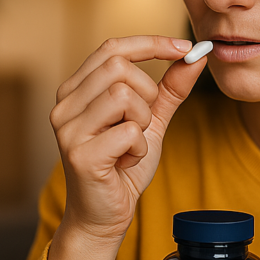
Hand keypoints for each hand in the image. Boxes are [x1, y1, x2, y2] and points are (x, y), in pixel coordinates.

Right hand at [47, 36, 205, 259]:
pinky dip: (140, 148)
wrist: (104, 216)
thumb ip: (169, 89)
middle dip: (147, 92)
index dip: (151, 43)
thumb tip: (195, 56)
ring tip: (131, 145)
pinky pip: (129, 132)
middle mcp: (64, 105)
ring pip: (124, 95)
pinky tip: (126, 162)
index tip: (185, 47)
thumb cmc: (123, 167)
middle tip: (142, 123)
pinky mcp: (80, 154)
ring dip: (142, 122)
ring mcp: (68, 129)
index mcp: (76, 91)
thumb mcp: (150, 121)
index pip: (112, 48)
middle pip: (119, 67)